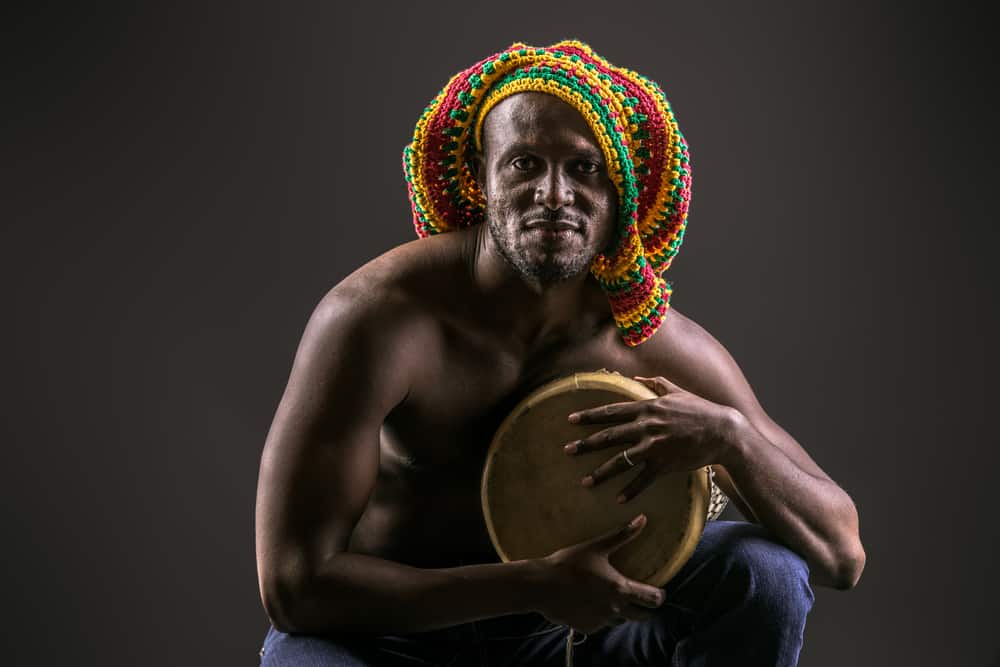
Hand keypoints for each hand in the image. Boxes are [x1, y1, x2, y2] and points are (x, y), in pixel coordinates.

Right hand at [535, 514, 665, 633]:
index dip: (659, 596)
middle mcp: (614, 609)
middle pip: (641, 617)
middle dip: (643, 609)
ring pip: (619, 621)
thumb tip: (643, 519)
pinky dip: (599, 616)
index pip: (652, 599)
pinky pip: (600, 624)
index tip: (659, 592)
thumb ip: (623, 535)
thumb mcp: (597, 547)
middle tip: (639, 599)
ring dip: (620, 612)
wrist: (542, 586)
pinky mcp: (586, 628)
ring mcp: (600, 621)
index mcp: (620, 589)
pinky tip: (589, 603)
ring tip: (610, 599)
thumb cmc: (570, 564)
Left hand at [563, 375, 737, 502]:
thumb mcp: (677, 391)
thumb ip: (655, 383)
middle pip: (609, 436)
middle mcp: (646, 426)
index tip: (570, 420)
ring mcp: (654, 446)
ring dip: (601, 472)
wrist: (723, 431)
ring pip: (621, 461)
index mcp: (647, 408)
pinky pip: (643, 480)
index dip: (589, 416)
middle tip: (566, 450)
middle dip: (585, 444)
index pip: (611, 412)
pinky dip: (630, 491)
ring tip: (585, 482)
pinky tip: (618, 499)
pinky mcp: (665, 464)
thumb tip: (637, 376)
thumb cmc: (700, 410)